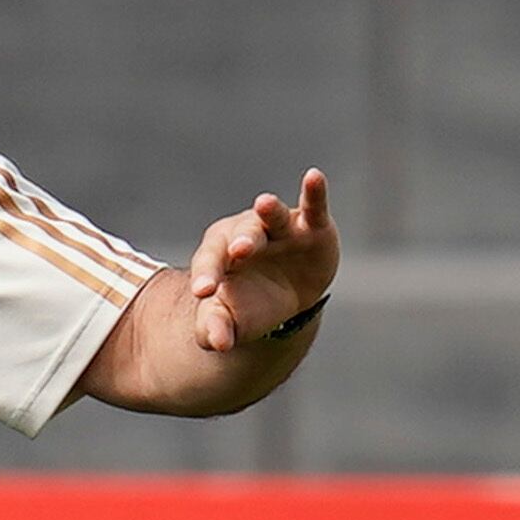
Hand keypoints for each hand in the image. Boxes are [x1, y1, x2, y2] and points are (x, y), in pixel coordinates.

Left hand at [184, 168, 338, 352]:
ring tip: (264, 203)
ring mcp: (279, 230)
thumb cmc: (247, 304)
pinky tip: (314, 176)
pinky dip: (315, 191)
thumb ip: (215, 328)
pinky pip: (313, 206)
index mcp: (218, 257)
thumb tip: (218, 344)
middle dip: (241, 242)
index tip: (204, 292)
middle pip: (240, 236)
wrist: (283, 297)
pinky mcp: (312, 227)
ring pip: (271, 218)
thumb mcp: (230, 319)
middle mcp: (245, 236)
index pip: (209, 264)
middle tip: (239, 251)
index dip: (206, 275)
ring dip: (269, 212)